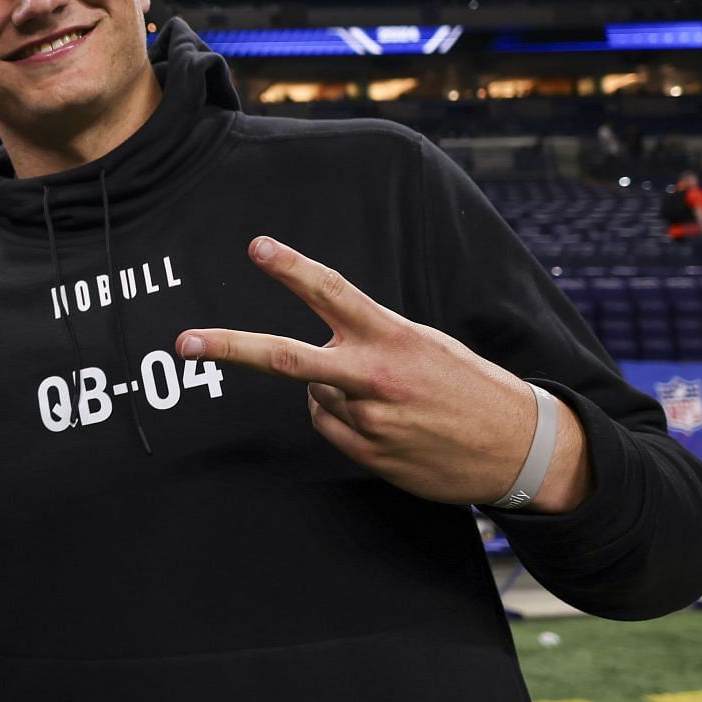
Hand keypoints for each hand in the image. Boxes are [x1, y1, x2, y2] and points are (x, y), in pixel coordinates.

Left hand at [175, 237, 589, 510]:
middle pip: (284, 358)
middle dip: (229, 348)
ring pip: (313, 394)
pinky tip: (388, 424)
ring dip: (333, 391)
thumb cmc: (468, 385)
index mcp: (392, 337)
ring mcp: (365, 420)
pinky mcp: (364, 454)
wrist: (518, 449)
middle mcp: (371, 377)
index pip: (333, 293)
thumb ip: (368, 340)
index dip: (292, 268)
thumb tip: (314, 362)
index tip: (258, 247)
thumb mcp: (426, 344)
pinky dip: (343, 418)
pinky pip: (329, 425)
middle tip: (184, 343)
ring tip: (390, 399)